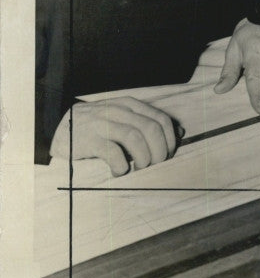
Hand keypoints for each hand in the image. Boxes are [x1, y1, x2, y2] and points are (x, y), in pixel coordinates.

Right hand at [49, 97, 178, 176]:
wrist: (61, 126)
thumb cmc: (99, 125)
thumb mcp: (124, 117)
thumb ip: (148, 122)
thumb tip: (180, 133)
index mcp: (131, 105)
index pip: (161, 119)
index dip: (169, 139)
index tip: (167, 155)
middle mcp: (119, 111)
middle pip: (151, 129)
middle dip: (159, 151)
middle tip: (154, 165)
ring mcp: (104, 124)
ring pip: (135, 138)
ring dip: (143, 157)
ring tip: (140, 168)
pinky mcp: (90, 140)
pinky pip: (113, 152)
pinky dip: (121, 166)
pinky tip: (120, 172)